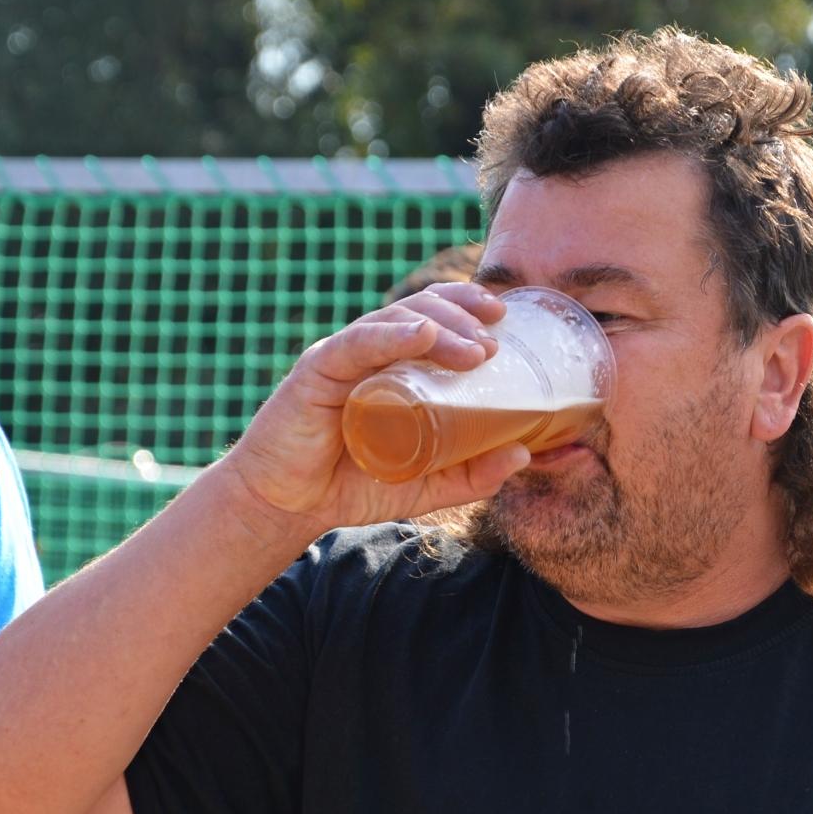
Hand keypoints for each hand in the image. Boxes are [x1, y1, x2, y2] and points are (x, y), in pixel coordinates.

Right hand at [223, 282, 530, 535]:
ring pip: (395, 320)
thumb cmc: (351, 486)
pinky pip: (356, 343)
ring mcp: (344, 357)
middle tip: (494, 340)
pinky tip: (422, 334)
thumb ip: (472, 475)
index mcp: (395, 365)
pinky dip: (391, 335)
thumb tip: (526, 455)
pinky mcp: (317, 371)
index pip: (434, 317)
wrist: (286, 507)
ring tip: (475, 350)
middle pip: (421, 309)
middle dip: (463, 314)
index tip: (504, 317)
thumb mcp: (425, 485)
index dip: (469, 306)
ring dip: (440, 327)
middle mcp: (371, 352)